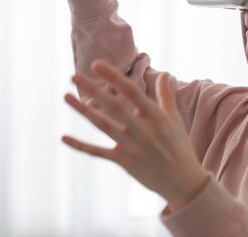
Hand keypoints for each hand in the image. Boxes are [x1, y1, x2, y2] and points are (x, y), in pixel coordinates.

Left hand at [62, 60, 209, 210]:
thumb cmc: (179, 147)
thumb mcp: (175, 120)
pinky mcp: (124, 162)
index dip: (114, 78)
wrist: (183, 182)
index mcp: (155, 116)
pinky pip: (98, 152)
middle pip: (114, 106)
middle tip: (74, 75)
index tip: (97, 64)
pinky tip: (63, 137)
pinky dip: (80, 146)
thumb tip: (163, 74)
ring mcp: (132, 147)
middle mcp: (142, 130)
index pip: (132, 92)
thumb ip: (166, 96)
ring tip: (66, 96)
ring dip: (83, 111)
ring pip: (103, 125)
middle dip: (93, 90)